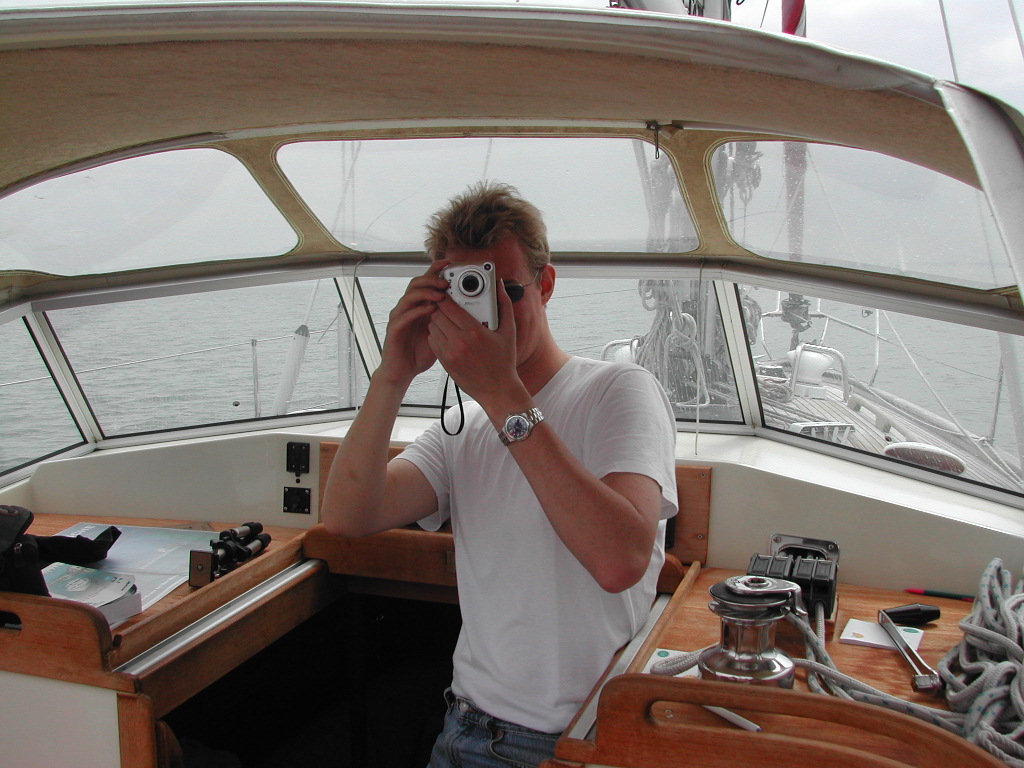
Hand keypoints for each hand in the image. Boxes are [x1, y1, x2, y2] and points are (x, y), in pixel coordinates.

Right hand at [376, 259, 449, 386]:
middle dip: (431, 278)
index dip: (435, 269)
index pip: (426, 281)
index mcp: (420, 305)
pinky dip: (417, 311)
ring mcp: (399, 317)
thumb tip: (473, 311)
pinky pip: (404, 316)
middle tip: (447, 282)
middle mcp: (408, 307)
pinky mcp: (394, 329)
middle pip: (416, 283)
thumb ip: (451, 319)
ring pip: (409, 296)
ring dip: (426, 293)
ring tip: (441, 295)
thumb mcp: (442, 332)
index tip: (449, 262)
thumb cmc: (421, 352)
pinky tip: (430, 310)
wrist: (402, 371)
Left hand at [428, 278, 518, 401]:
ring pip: (432, 327)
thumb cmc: (504, 362)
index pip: (450, 306)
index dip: (446, 296)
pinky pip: (432, 341)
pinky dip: (436, 334)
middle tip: (446, 304)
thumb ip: (505, 305)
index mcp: (475, 332)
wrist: (497, 390)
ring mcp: (450, 354)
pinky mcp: (445, 363)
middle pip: (437, 315)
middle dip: (440, 307)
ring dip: (437, 320)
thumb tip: (501, 285)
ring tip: (446, 319)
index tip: (448, 292)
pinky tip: (446, 333)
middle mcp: (459, 342)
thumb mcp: (509, 332)